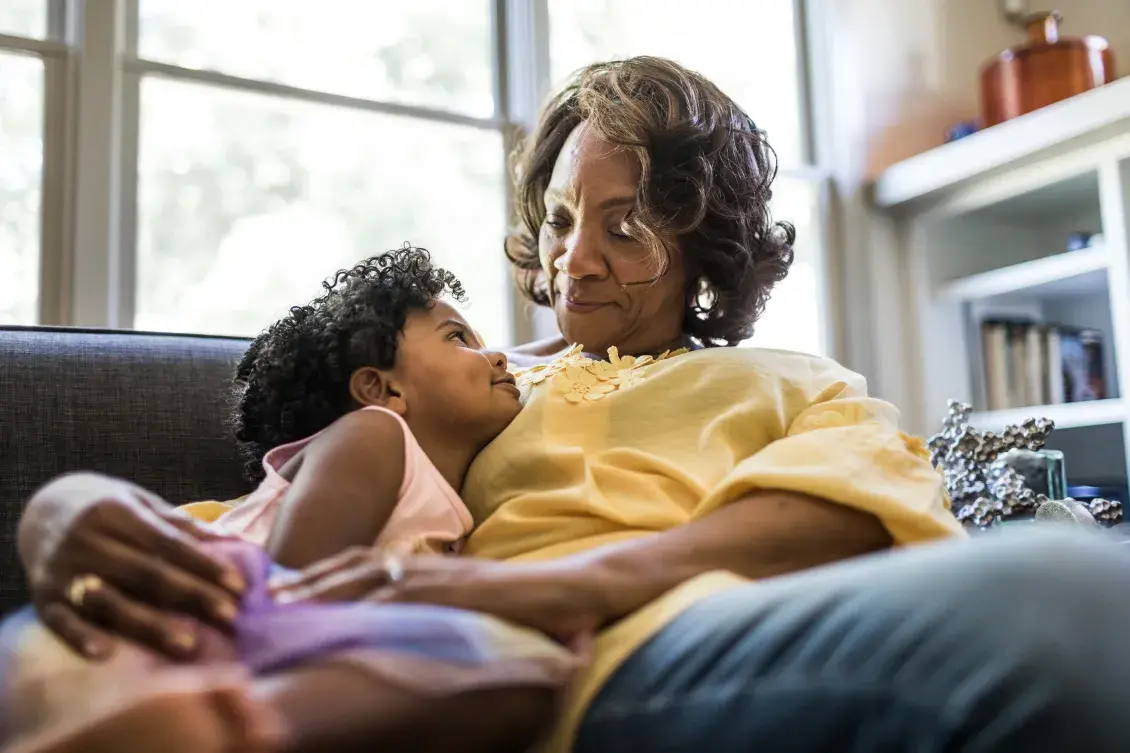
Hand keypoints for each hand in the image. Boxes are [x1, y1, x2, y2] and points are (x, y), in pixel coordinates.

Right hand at [18, 473, 246, 660]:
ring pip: (111, 601)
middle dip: (192, 595)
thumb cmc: (108, 510)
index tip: (239, 586)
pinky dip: (82, 637)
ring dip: (150, 624)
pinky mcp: (42, 599)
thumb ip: (182, 526)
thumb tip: (234, 541)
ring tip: (188, 644)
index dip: (204, 566)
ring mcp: (62, 571)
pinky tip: (106, 655)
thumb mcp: (141, 504)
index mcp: (114, 511)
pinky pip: (62, 622)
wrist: (41, 510)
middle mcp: (86, 540)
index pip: (168, 543)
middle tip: (230, 616)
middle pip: (146, 573)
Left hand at [270, 548, 606, 642]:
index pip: (367, 563)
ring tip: (293, 604)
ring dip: (331, 588)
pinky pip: (411, 598)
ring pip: (375, 578)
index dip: (325, 574)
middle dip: (313, 580)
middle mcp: (429, 566)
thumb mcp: (471, 599)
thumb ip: (439, 604)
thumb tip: (406, 622)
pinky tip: (350, 617)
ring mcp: (444, 577)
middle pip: (359, 565)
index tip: (287, 588)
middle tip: (272, 596)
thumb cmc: (525, 601)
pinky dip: (375, 605)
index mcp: (429, 566)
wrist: (571, 591)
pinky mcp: (460, 592)